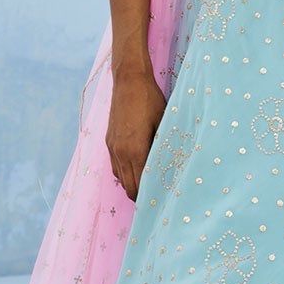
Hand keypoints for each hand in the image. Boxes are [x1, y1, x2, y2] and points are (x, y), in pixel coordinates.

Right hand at [106, 61, 166, 201]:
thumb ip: (164, 148)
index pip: (140, 186)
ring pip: (120, 178)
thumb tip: (174, 166)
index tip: (162, 202)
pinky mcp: (109, 141)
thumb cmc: (151, 100)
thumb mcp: (164, 124)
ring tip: (148, 187)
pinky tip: (137, 170)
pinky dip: (125, 173)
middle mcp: (120, 152)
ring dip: (132, 184)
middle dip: (141, 195)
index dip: (150, 197)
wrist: (128, 81)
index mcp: (135, 151)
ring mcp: (112, 147)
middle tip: (158, 199)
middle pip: (129, 187)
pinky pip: (115, 166)